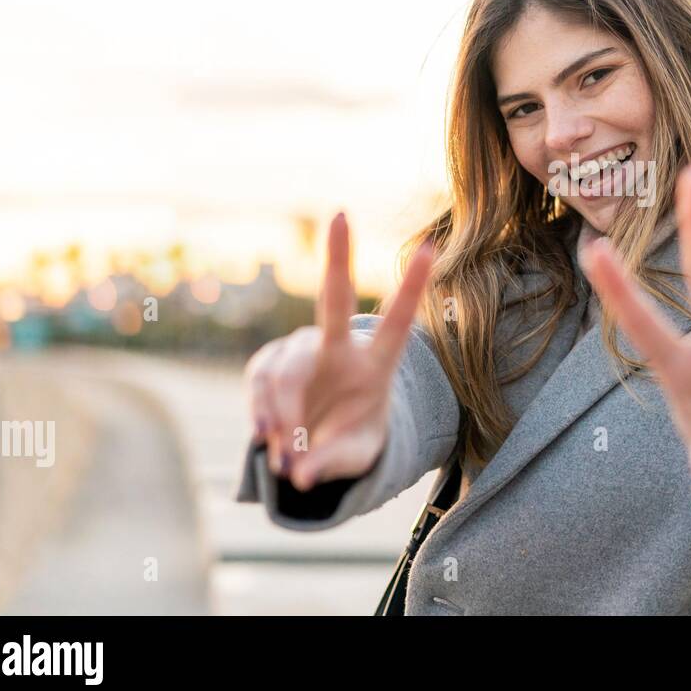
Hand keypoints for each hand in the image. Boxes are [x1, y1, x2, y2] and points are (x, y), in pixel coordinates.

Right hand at [244, 212, 433, 490]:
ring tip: (286, 455)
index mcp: (376, 364)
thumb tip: (303, 475)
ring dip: (283, 412)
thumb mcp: (355, 458)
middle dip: (338, 256)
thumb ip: (333, 463)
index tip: (431, 246)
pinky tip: (266, 439)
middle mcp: (338, 348)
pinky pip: (259, 384)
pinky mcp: (268, 366)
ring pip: (285, 369)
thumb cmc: (351, 442)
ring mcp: (300, 353)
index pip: (398, 321)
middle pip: (334, 299)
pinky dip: (262, 413)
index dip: (413, 286)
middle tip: (341, 214)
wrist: (318, 444)